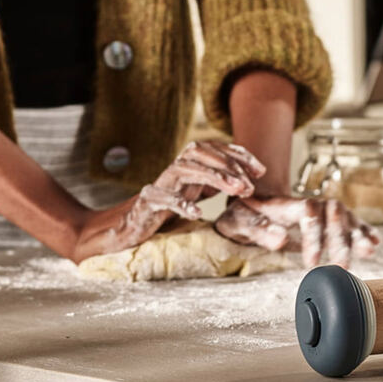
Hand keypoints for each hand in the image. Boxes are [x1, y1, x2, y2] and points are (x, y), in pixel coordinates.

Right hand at [71, 141, 265, 261]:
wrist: (122, 231)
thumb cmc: (161, 215)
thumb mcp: (194, 197)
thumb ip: (213, 186)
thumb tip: (245, 183)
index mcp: (187, 170)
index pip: (213, 150)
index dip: (237, 155)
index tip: (260, 170)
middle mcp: (173, 173)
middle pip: (200, 153)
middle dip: (229, 165)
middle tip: (250, 184)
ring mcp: (158, 186)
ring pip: (185, 169)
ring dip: (214, 177)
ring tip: (236, 191)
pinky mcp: (145, 204)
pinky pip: (161, 198)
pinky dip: (180, 204)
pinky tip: (198, 214)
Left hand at [215, 195, 380, 268]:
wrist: (252, 206)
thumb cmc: (244, 215)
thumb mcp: (239, 221)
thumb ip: (257, 229)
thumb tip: (281, 239)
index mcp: (287, 204)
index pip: (309, 211)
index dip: (314, 234)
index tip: (311, 262)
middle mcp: (311, 204)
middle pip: (333, 213)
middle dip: (340, 239)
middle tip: (341, 265)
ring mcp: (322, 211)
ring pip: (346, 217)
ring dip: (357, 235)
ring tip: (368, 251)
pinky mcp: (330, 221)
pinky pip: (352, 223)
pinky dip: (364, 231)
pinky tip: (375, 243)